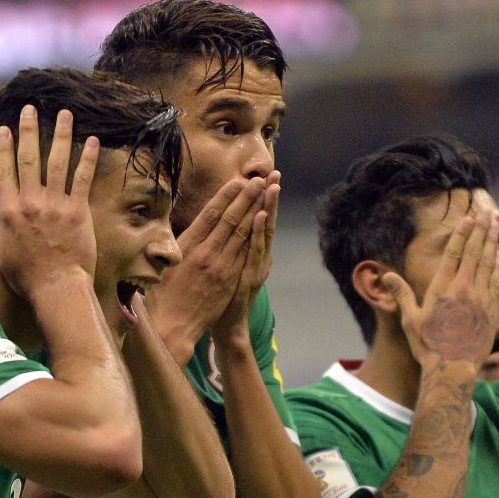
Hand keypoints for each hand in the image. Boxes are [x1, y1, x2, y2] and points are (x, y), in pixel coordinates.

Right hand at [0, 106, 100, 297]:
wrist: (57, 287)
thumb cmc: (26, 276)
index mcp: (9, 210)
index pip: (4, 170)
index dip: (3, 147)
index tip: (4, 129)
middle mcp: (30, 201)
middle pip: (28, 158)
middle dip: (28, 130)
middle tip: (30, 109)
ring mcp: (55, 204)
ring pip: (56, 161)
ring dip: (60, 134)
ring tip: (64, 114)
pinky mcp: (77, 210)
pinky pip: (82, 178)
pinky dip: (87, 157)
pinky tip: (92, 140)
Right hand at [144, 177, 266, 359]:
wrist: (172, 325)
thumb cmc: (162, 295)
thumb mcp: (163, 264)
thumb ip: (176, 246)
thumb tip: (183, 231)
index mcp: (185, 246)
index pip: (209, 214)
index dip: (225, 196)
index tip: (237, 181)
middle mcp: (204, 253)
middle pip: (229, 219)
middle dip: (246, 197)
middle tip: (259, 179)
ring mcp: (219, 266)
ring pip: (241, 233)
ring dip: (255, 210)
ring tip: (266, 193)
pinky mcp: (229, 279)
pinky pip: (245, 253)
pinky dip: (255, 235)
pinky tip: (263, 222)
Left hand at [212, 170, 280, 340]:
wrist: (227, 324)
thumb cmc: (223, 293)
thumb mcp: (226, 264)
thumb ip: (230, 245)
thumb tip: (225, 222)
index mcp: (250, 250)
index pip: (256, 218)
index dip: (261, 197)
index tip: (265, 175)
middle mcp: (257, 256)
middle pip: (264, 221)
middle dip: (269, 196)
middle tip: (275, 173)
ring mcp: (255, 266)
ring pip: (263, 233)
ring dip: (267, 209)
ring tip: (271, 188)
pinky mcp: (249, 277)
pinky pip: (254, 251)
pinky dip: (258, 234)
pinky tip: (260, 217)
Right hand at [382, 209, 498, 369]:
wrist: (453, 370)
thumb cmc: (428, 346)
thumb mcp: (410, 319)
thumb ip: (401, 294)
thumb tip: (386, 276)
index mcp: (441, 288)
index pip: (454, 253)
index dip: (462, 234)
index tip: (469, 218)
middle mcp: (462, 289)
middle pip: (474, 252)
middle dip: (481, 230)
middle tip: (488, 212)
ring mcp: (480, 299)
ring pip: (489, 263)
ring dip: (494, 242)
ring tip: (498, 226)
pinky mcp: (492, 310)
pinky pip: (498, 282)